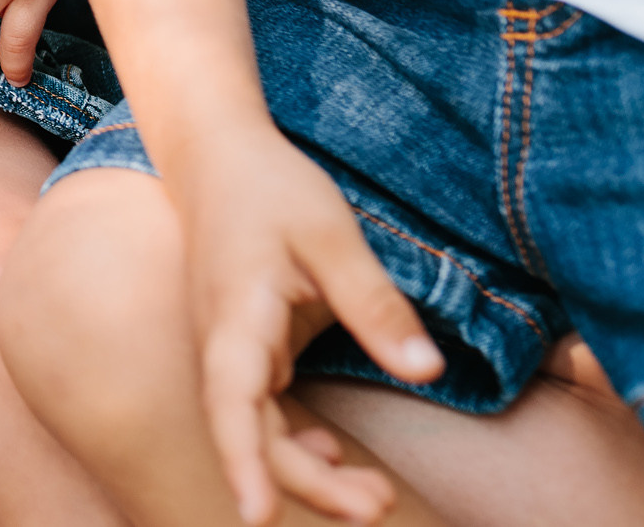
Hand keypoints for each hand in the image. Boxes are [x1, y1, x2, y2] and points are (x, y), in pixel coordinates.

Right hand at [178, 127, 444, 525]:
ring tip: (374, 498)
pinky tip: (336, 456)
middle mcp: (221, 345)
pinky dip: (296, 443)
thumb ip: (374, 302)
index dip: (243, 462)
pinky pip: (262, 412)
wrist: (215, 153)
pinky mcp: (245, 348)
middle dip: (306, 483)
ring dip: (305, 470)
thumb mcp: (330, 234)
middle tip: (379, 508)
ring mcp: (229, 349)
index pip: (231, 403)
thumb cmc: (269, 187)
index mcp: (235, 318)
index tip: (256, 517)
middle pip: (249, 433)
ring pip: (256, 429)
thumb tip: (427, 371)